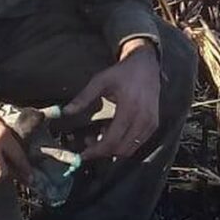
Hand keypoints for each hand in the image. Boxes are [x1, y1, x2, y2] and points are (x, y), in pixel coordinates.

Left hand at [63, 39, 159, 160]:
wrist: (146, 66)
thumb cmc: (122, 73)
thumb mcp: (100, 81)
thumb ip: (83, 97)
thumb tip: (65, 112)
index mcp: (129, 108)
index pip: (112, 140)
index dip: (96, 151)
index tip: (83, 154)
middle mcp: (143, 119)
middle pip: (121, 149)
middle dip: (102, 151)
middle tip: (89, 142)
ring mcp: (150, 123)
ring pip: (130, 149)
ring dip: (113, 149)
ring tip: (101, 134)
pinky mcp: (153, 125)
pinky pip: (137, 143)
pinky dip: (123, 143)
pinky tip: (114, 130)